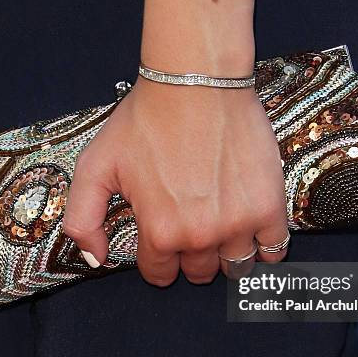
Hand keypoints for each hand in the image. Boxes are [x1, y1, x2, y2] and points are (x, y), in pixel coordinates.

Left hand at [62, 75, 288, 285]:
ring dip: (226, 253)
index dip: (158, 258)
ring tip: (221, 226)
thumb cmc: (146, 120)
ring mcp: (238, 223)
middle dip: (191, 255)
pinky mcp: (269, 206)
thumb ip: (83, 219)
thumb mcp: (95, 166)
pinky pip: (275, 249)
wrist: (196, 81)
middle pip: (198, 272)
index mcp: (159, 232)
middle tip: (190, 224)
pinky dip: (265, 247)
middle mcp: (200, 236)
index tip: (162, 237)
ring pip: (235, 267)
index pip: (160, 274)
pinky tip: (253, 230)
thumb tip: (95, 260)